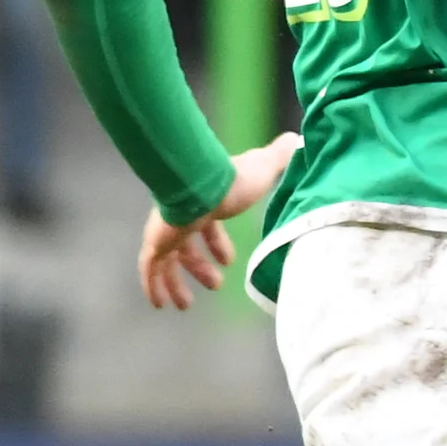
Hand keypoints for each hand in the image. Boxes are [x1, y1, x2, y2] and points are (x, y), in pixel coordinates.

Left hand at [137, 131, 300, 310]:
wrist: (203, 184)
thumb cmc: (234, 180)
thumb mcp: (265, 168)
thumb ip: (279, 157)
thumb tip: (296, 139)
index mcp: (205, 204)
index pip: (207, 227)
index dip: (217, 245)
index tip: (228, 261)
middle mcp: (182, 218)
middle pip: (186, 248)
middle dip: (199, 267)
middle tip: (215, 285)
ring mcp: (166, 231)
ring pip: (168, 262)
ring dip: (176, 284)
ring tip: (185, 306)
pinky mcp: (156, 241)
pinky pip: (150, 269)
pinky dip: (153, 287)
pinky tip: (159, 305)